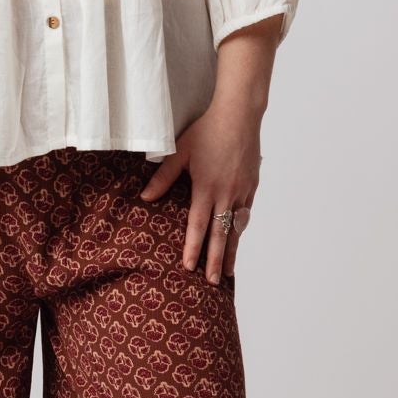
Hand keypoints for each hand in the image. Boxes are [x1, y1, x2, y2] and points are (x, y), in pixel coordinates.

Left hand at [138, 99, 260, 282]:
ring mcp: (241, 191)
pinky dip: (240, 228)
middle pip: (220, 235)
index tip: (189, 268)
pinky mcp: (251, 185)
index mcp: (206, 188)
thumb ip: (163, 177)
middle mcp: (226, 194)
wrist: (239, 114)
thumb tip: (145, 197)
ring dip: (232, 251)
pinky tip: (237, 237)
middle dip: (216, 261)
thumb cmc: (207, 130)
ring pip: (236, 228)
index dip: (193, 248)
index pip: (197, 226)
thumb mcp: (180, 152)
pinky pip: (245, 213)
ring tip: (229, 272)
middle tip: (213, 283)